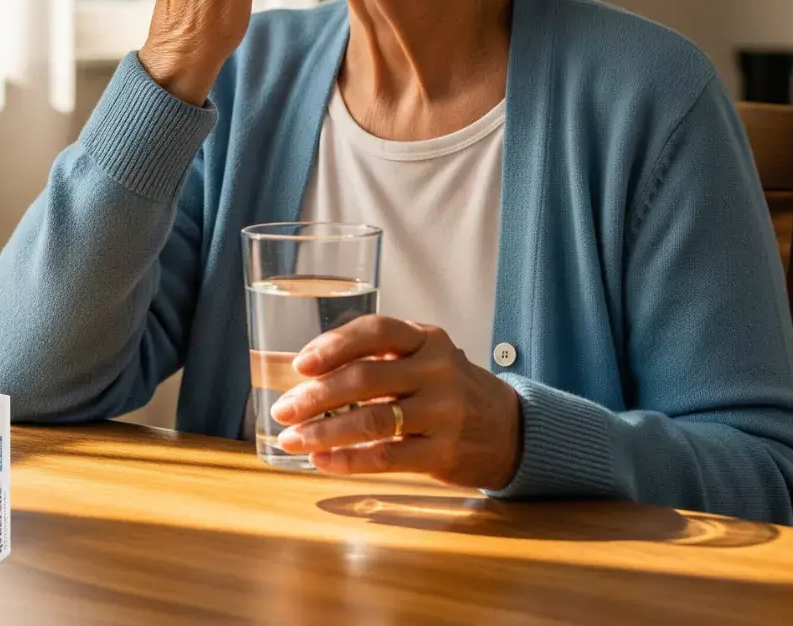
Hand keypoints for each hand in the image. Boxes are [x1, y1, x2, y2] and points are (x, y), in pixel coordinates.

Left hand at [268, 315, 522, 489]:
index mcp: (426, 338)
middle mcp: (437, 370)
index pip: (375, 331)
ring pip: (372, 420)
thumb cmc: (447, 389)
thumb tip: (302, 369)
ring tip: (293, 439)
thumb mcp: (423, 359)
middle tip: (283, 411)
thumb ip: (375, 358)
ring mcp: (444, 411)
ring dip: (324, 432)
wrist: (509, 430)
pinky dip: (349, 461)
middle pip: (366, 377)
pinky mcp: (445, 451)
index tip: (300, 364)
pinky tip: (322, 461)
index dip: (334, 345)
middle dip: (316, 395)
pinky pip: (387, 457)